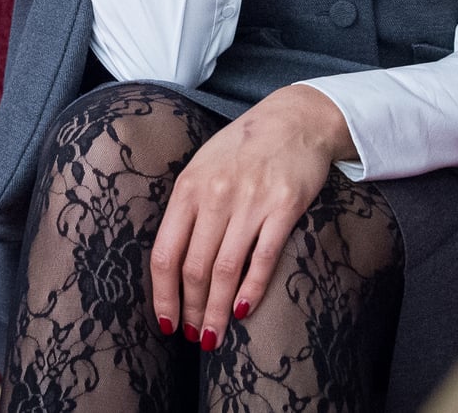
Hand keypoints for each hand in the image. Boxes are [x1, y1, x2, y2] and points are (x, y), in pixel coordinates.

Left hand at [149, 84, 354, 348]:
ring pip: (225, 271)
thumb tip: (171, 263)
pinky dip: (251, 290)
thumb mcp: (203, 168)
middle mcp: (215, 195)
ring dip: (216, 311)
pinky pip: (263, 259)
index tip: (165, 323)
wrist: (293, 119)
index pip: (165, 254)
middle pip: (194, 269)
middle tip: (194, 338)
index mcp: (188, 188)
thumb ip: (187, 208)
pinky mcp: (284, 208)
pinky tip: (242, 311)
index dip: (163, 296)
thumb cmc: (242, 148)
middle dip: (191, 311)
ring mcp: (250, 202)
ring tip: (214, 337)